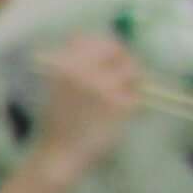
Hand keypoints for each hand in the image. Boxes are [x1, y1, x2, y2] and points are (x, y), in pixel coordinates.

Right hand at [34, 31, 143, 168]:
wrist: (59, 153)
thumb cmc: (58, 121)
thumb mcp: (56, 86)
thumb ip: (76, 65)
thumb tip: (107, 49)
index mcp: (64, 64)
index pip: (91, 39)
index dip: (102, 47)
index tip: (108, 58)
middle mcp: (84, 70)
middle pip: (116, 49)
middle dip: (123, 60)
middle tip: (124, 76)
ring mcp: (104, 86)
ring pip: (132, 71)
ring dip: (131, 82)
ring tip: (120, 99)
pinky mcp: (120, 104)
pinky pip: (136, 95)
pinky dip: (133, 104)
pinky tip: (120, 115)